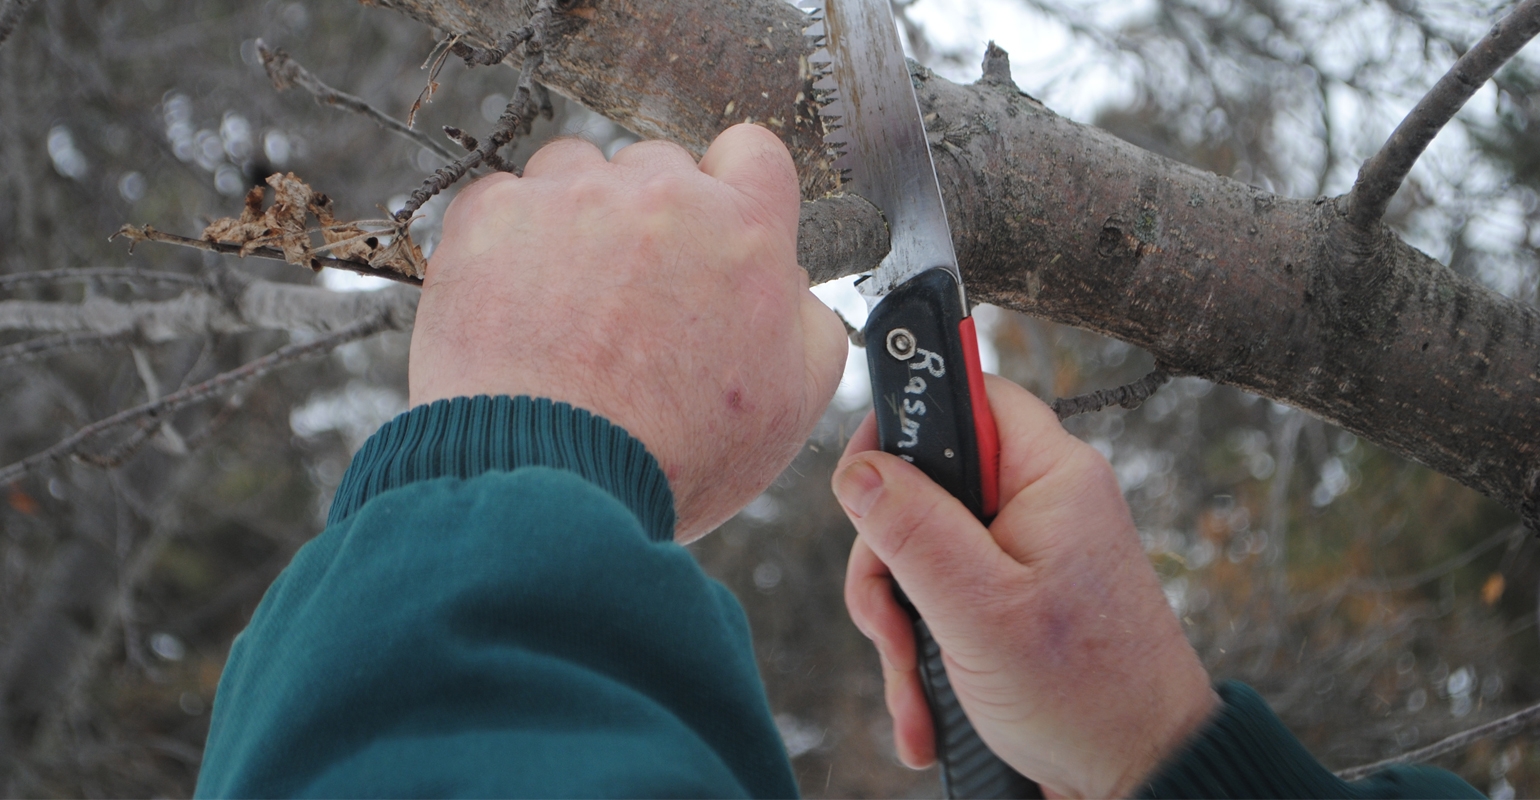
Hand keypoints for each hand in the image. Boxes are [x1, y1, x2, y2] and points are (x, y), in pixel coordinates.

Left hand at [410, 124, 847, 541]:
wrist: (551, 483)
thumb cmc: (671, 456)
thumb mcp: (792, 406)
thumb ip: (809, 325)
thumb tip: (792, 287)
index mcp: (745, 231)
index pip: (753, 152)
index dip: (733, 188)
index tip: (712, 228)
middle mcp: (661, 196)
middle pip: (660, 167)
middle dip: (650, 218)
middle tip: (633, 297)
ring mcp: (571, 199)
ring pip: (577, 172)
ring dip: (576, 219)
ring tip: (566, 304)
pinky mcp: (492, 217)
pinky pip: (503, 200)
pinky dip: (507, 242)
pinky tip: (515, 306)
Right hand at [834, 374, 1216, 797]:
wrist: (1139, 778)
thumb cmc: (1089, 696)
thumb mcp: (981, 609)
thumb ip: (914, 530)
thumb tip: (858, 471)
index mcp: (1050, 476)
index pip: (968, 394)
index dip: (907, 421)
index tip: (862, 478)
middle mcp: (1037, 504)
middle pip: (923, 487)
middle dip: (890, 564)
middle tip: (893, 625)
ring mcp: (1022, 554)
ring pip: (920, 552)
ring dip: (901, 626)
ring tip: (919, 691)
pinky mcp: (1009, 599)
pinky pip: (941, 600)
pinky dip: (924, 652)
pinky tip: (930, 707)